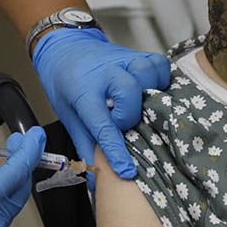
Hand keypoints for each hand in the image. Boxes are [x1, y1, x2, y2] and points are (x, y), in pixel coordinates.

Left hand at [32, 27, 169, 178]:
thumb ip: (85, 146)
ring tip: (142, 103)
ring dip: (149, 91)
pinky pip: (159, 64)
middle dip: (129, 114)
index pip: (101, 124)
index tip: (127, 171)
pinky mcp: (137, 54)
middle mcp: (104, 72)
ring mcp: (122, 60)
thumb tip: (96, 180)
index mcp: (82, 91)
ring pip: (147, 72)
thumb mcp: (68, 114)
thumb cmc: (66, 84)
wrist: (65, 47)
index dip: (115, 150)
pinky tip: (154, 89)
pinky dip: (161, 78)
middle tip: (122, 122)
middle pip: (129, 92)